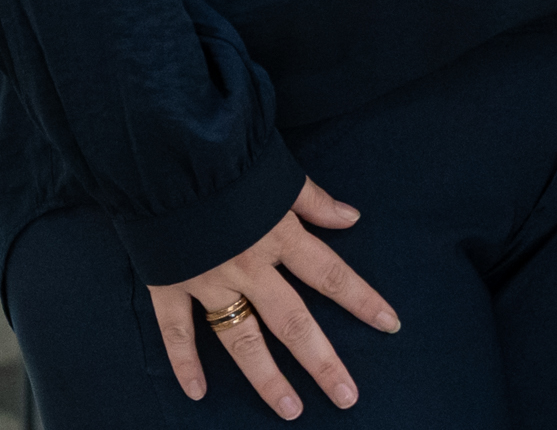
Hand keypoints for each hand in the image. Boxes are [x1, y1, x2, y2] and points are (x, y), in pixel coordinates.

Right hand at [147, 178, 398, 418]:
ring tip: (290, 409)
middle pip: (293, 320)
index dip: (362, 299)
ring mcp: (208, 279)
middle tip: (346, 396)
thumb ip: (314, 200)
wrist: (165, 153)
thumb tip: (351, 217)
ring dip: (266, 377)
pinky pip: (176, 331)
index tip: (391, 325)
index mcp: (280, 235)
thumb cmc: (228, 161)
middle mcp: (249, 264)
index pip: (331, 274)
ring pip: (241, 337)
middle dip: (321, 360)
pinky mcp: (169, 284)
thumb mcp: (279, 173)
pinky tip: (198, 393)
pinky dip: (184, 362)